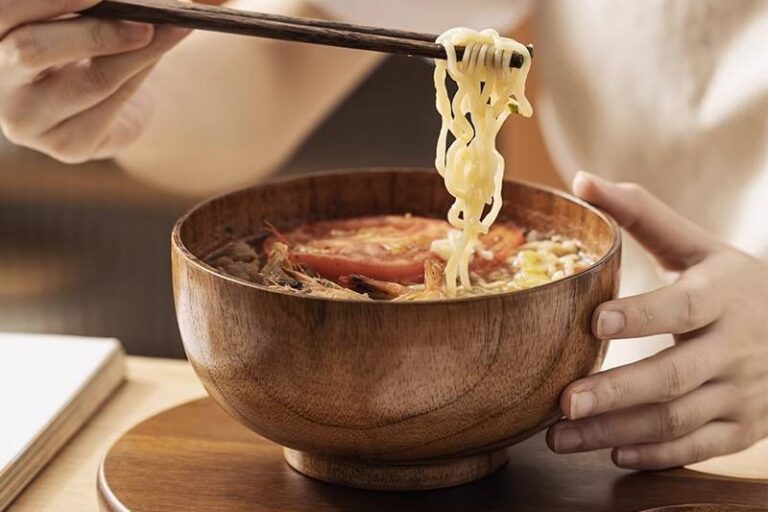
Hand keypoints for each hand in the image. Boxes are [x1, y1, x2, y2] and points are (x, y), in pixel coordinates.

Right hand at [0, 1, 189, 162]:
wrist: (107, 98)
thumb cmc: (83, 39)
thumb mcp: (78, 14)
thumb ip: (95, 5)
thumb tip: (143, 3)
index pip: (6, 11)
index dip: (53, 0)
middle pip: (33, 50)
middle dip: (96, 32)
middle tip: (146, 21)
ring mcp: (25, 120)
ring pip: (87, 83)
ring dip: (136, 54)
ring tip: (173, 28)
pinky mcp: (66, 146)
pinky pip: (112, 108)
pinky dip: (142, 75)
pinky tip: (161, 52)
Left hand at [547, 171, 767, 469]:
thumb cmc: (730, 283)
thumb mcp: (697, 246)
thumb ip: (641, 215)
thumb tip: (581, 180)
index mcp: (724, 294)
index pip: (684, 306)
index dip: (642, 316)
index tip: (595, 322)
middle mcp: (737, 346)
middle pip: (676, 375)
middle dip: (618, 391)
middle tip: (564, 401)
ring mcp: (743, 392)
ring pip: (678, 419)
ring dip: (616, 431)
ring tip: (559, 435)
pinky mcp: (743, 427)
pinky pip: (698, 447)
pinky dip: (655, 454)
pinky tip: (610, 453)